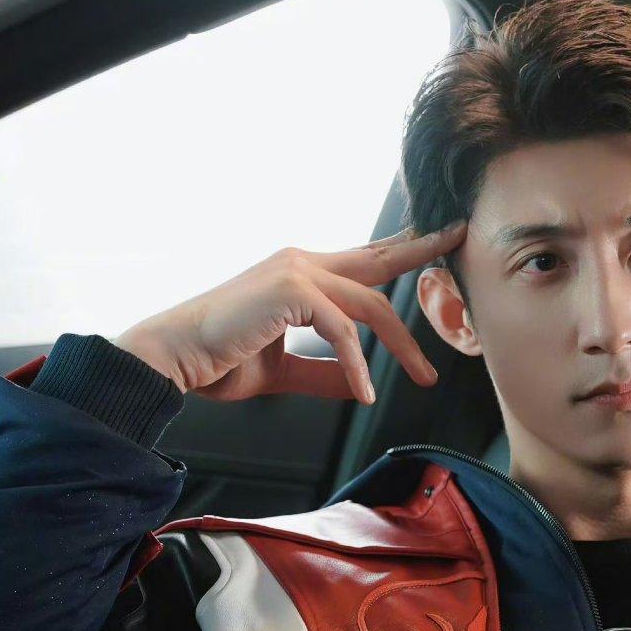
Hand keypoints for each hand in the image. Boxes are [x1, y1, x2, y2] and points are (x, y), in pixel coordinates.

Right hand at [113, 222, 466, 403]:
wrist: (171, 358)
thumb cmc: (215, 361)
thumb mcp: (281, 371)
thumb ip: (321, 373)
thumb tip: (358, 385)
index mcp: (298, 274)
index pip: (361, 260)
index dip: (400, 251)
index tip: (435, 242)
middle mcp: (300, 262)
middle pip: (378, 261)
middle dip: (422, 249)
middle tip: (459, 239)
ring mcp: (296, 272)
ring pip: (370, 304)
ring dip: (402, 344)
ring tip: (422, 376)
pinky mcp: (291, 291)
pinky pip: (343, 330)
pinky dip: (358, 364)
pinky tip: (364, 392)